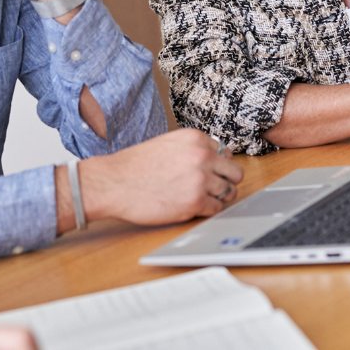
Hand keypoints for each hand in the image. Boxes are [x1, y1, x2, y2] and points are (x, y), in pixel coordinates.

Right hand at [77, 129, 243, 226]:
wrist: (114, 183)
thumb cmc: (136, 165)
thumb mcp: (168, 144)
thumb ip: (193, 149)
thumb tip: (220, 158)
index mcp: (196, 138)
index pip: (225, 152)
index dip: (216, 165)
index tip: (207, 173)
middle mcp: (202, 156)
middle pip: (235, 173)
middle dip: (225, 181)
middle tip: (211, 188)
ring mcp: (201, 180)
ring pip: (229, 192)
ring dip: (217, 197)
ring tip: (199, 198)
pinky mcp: (195, 202)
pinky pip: (216, 209)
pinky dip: (206, 210)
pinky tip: (191, 207)